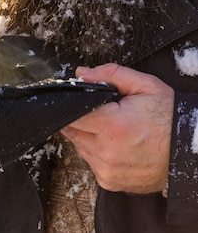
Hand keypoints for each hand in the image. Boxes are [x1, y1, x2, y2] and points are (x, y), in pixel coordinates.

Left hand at [60, 63, 173, 193]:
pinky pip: (90, 161)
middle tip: (100, 111)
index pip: (70, 115)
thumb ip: (110, 74)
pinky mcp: (109, 182)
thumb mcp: (145, 85)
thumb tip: (82, 73)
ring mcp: (107, 170)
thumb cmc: (168, 118)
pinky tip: (113, 143)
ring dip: (87, 134)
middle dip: (80, 118)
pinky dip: (96, 151)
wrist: (188, 152)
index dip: (70, 104)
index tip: (76, 99)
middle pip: (72, 130)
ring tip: (110, 127)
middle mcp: (107, 152)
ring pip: (79, 146)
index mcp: (113, 126)